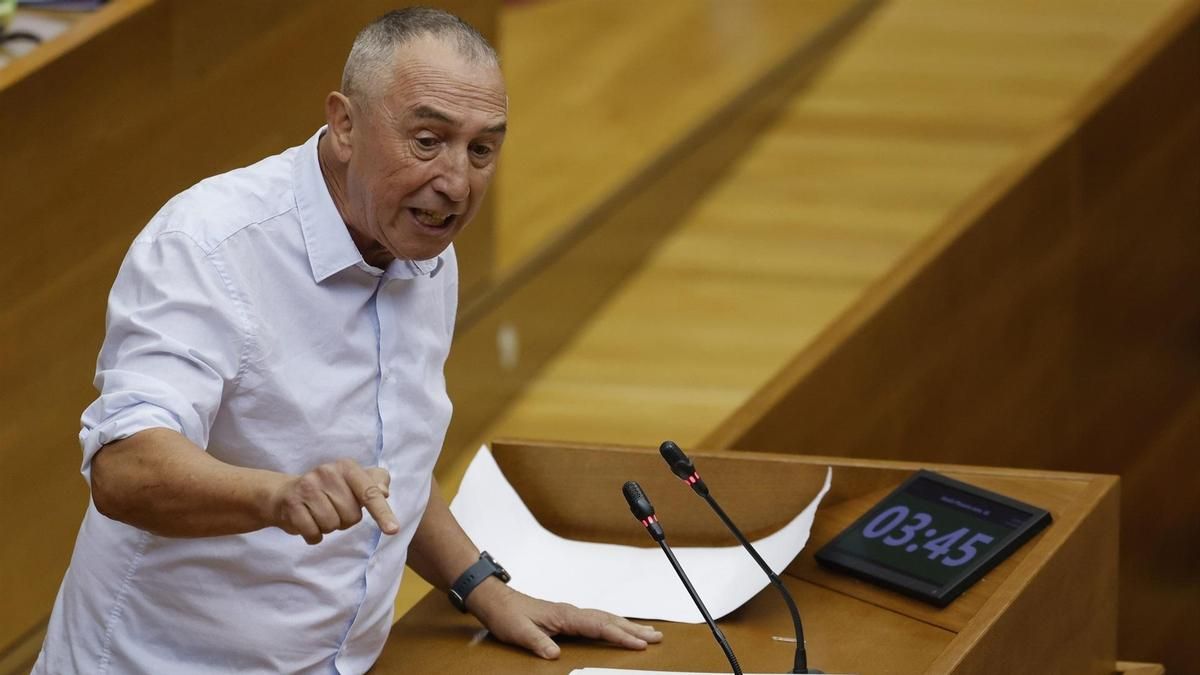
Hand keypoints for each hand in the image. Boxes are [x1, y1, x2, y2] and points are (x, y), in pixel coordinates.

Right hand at [269, 458, 397, 543]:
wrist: (285, 493)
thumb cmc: (329, 489)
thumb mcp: (355, 480)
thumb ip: (375, 482)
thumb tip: (384, 491)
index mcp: (347, 467)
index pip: (369, 492)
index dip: (382, 513)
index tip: (393, 530)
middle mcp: (327, 472)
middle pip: (352, 516)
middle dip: (345, 520)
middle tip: (333, 509)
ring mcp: (307, 487)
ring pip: (332, 526)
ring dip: (329, 527)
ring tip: (320, 514)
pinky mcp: (291, 504)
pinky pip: (313, 534)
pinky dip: (314, 535)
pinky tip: (308, 522)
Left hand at [466, 580, 662, 658]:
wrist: (496, 601)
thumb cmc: (507, 614)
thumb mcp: (518, 632)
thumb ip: (537, 642)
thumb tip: (554, 655)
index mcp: (564, 615)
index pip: (598, 626)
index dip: (620, 635)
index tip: (638, 643)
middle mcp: (571, 612)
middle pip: (609, 620)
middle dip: (634, 630)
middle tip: (656, 637)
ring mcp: (570, 614)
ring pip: (606, 619)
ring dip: (627, 626)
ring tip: (647, 633)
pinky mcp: (567, 618)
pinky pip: (597, 621)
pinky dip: (613, 625)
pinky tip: (619, 629)